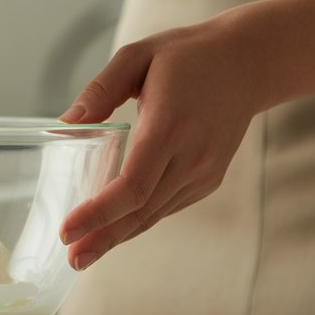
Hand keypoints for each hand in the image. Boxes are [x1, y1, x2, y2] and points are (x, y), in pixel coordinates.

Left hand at [57, 10, 267, 270]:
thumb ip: (100, 89)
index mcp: (170, 126)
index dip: (99, 212)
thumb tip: (66, 124)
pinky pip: (166, 205)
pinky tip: (113, 231)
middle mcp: (191, 156)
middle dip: (103, 238)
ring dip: (118, 236)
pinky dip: (138, 220)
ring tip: (83, 255)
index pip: (133, 185)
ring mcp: (204, 171)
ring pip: (154, 214)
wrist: (248, 62)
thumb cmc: (188, 55)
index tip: (69, 229)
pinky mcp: (208, 178)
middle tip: (71, 259)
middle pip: (141, 210)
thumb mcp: (137, 55)